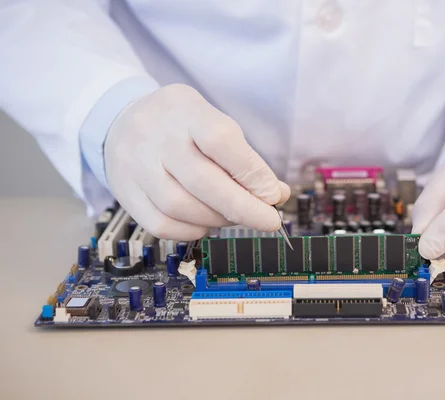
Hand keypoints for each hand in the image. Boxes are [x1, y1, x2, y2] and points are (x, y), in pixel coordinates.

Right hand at [104, 84, 289, 239]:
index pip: (221, 141)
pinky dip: (191, 231)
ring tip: (233, 217)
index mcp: (185, 110)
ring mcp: (136, 165)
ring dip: (218, 220)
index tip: (274, 195)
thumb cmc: (181, 126)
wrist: (121, 122)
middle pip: (202, 181)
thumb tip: (275, 195)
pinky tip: (205, 224)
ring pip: (180, 207)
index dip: (252, 173)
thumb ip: (244, 157)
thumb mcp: (213, 123)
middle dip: (243, 208)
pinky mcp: (125, 192)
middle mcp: (156, 136)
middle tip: (268, 221)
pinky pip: (161, 224)